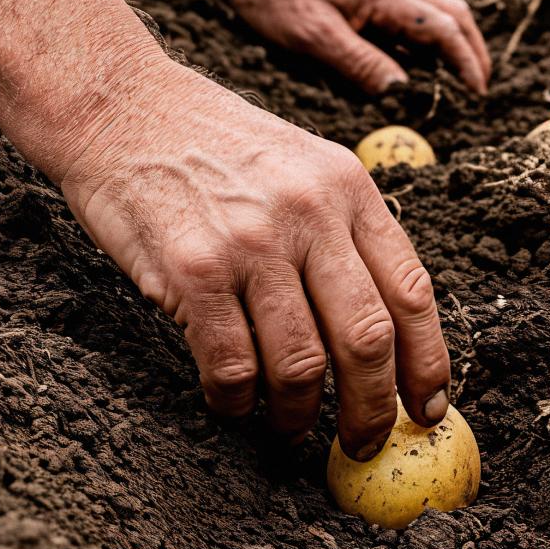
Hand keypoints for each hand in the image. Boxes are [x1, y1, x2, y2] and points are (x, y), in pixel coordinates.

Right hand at [50, 61, 452, 458]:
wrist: (122, 107)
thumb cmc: (213, 145)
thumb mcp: (303, 164)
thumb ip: (345, 232)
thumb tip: (383, 333)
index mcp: (349, 188)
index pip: (412, 292)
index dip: (427, 364)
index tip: (426, 408)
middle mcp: (310, 214)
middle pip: (367, 339)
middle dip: (371, 410)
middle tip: (362, 441)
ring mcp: (251, 242)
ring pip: (301, 364)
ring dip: (298, 416)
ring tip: (288, 428)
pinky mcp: (192, 271)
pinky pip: (232, 366)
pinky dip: (236, 403)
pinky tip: (231, 405)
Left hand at [219, 0, 491, 94]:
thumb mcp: (315, 38)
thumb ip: (361, 63)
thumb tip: (402, 91)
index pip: (442, 26)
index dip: (465, 60)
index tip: (477, 91)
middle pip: (450, 13)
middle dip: (472, 49)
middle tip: (478, 87)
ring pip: (432, 15)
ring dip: (450, 46)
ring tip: (456, 83)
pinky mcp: (363, 3)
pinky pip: (405, 23)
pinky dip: (423, 46)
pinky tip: (415, 71)